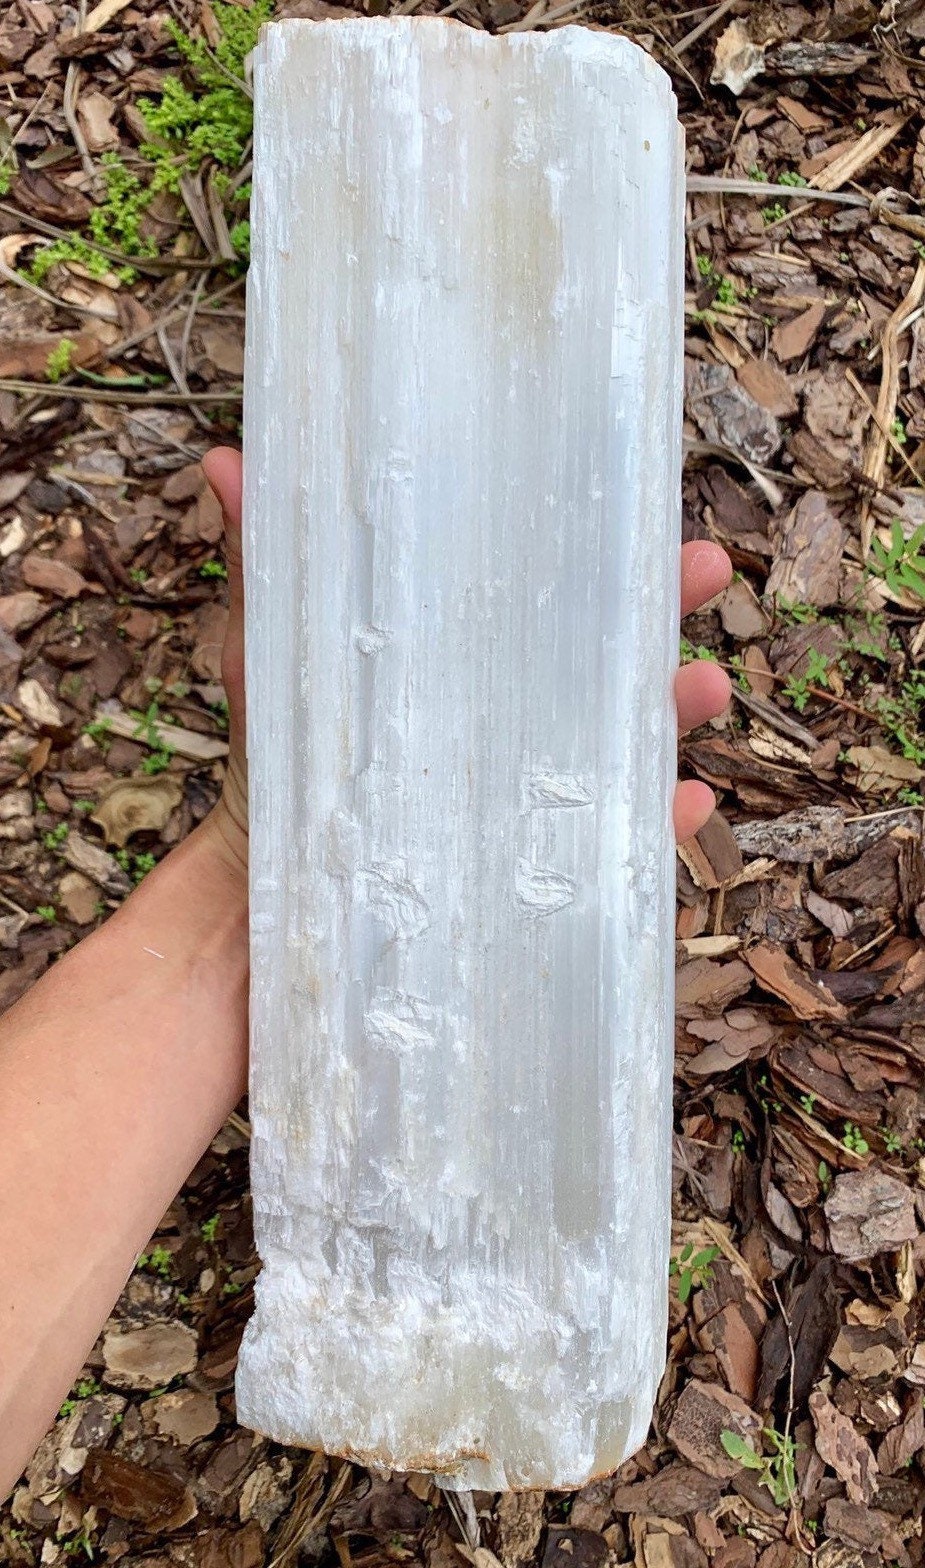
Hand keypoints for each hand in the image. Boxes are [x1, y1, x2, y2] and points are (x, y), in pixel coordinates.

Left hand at [201, 449, 730, 854]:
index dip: (599, 549)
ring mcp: (532, 793)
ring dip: (676, 710)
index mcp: (465, 660)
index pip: (545, 593)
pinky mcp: (538, 868)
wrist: (268, 891)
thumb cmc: (278, 762)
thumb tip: (220, 463)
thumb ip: (264, 568)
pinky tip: (683, 802)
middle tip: (702, 569)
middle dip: (663, 610)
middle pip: (608, 654)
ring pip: (630, 742)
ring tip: (703, 686)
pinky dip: (658, 826)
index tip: (646, 502)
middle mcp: (511, 719)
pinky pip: (617, 847)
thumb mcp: (271, 657)